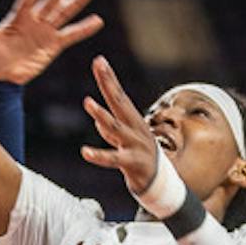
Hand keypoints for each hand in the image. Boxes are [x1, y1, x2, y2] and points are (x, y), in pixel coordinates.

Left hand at [0, 0, 103, 84]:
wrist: (0, 79)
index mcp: (18, 17)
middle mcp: (34, 21)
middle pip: (51, 1)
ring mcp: (45, 33)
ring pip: (64, 14)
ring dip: (76, 1)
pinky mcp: (53, 46)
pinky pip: (71, 35)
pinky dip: (84, 29)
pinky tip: (97, 20)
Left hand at [80, 55, 159, 194]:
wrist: (160, 183)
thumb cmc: (140, 160)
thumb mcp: (125, 143)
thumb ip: (111, 132)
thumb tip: (99, 124)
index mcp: (132, 121)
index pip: (118, 96)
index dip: (108, 79)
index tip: (99, 61)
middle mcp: (134, 128)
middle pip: (119, 102)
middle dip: (108, 83)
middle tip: (99, 66)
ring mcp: (134, 144)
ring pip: (116, 127)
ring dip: (101, 114)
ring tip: (87, 102)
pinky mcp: (132, 162)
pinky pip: (113, 159)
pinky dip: (99, 155)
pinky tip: (85, 152)